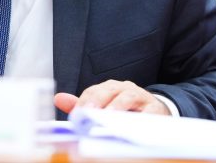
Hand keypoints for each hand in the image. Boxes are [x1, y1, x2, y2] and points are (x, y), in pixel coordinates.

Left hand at [54, 79, 170, 114]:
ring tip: (108, 117)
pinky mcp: (156, 109)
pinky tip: (131, 127)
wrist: (157, 111)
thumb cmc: (126, 109)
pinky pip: (149, 112)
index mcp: (110, 88)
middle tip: (88, 112)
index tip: (76, 114)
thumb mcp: (104, 105)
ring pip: (128, 97)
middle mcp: (124, 88)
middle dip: (98, 100)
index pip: (93, 91)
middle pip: (110, 90)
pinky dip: (140, 118)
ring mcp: (141, 97)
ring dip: (117, 106)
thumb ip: (83, 104)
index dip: (84, 101)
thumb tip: (58, 99)